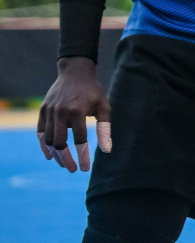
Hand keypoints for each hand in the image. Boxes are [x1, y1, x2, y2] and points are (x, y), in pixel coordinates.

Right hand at [37, 57, 111, 172]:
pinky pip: (40, 132)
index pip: (80, 139)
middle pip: (60, 143)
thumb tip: (107, 151)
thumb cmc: (93, 91)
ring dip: (56, 154)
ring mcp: (49, 112)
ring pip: (48, 139)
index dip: (82, 156)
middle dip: (66, 159)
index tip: (85, 168)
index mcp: (77, 111)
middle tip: (72, 170)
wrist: (75, 72)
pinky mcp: (42, 111)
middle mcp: (60, 112)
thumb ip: (104, 128)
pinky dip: (44, 145)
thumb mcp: (104, 106)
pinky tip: (50, 155)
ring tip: (64, 163)